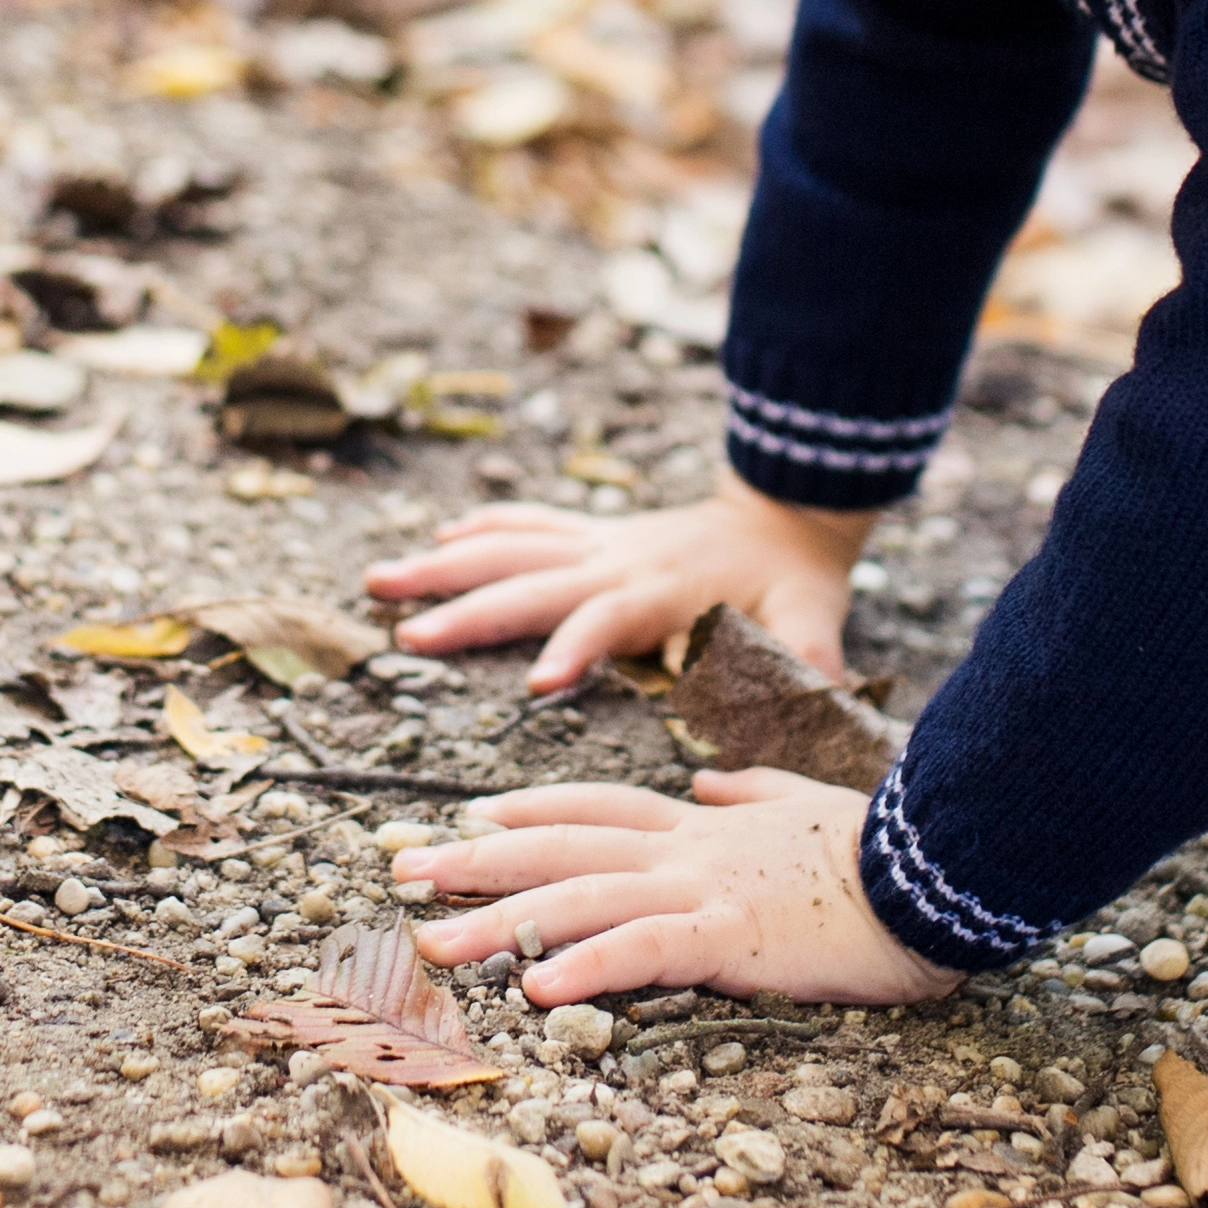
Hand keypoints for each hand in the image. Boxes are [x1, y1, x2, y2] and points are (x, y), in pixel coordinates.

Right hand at [362, 473, 871, 694]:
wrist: (789, 512)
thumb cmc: (795, 581)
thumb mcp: (811, 621)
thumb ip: (810, 657)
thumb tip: (825, 694)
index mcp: (665, 588)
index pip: (610, 617)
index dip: (577, 646)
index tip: (541, 684)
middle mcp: (621, 559)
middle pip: (533, 581)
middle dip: (469, 609)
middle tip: (406, 635)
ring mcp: (602, 542)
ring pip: (512, 547)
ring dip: (447, 564)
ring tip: (382, 578)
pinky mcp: (596, 536)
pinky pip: (530, 526)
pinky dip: (483, 530)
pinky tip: (438, 541)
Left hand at [397, 771, 949, 1007]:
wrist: (941, 865)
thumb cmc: (883, 845)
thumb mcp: (806, 804)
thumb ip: (749, 790)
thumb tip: (709, 784)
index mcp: (701, 824)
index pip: (594, 807)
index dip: (528, 809)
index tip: (471, 814)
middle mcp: (685, 849)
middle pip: (560, 848)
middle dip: (474, 859)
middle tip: (399, 874)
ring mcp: (704, 889)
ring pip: (579, 899)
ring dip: (498, 921)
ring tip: (430, 942)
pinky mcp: (733, 935)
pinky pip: (646, 950)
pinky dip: (587, 965)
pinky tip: (536, 988)